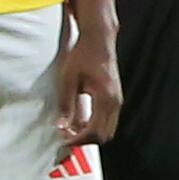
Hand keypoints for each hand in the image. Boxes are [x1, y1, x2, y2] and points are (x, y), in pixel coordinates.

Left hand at [53, 17, 121, 145]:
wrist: (99, 39)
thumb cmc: (84, 54)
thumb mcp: (69, 79)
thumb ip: (66, 104)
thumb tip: (61, 126)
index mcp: (105, 98)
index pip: (94, 131)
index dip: (77, 140)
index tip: (62, 139)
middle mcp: (115, 102)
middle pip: (104, 136)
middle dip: (84, 140)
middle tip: (65, 136)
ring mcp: (117, 100)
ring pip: (107, 130)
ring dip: (89, 134)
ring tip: (70, 128)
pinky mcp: (115, 98)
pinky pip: (107, 121)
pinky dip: (94, 126)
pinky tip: (78, 120)